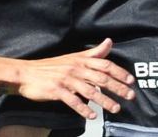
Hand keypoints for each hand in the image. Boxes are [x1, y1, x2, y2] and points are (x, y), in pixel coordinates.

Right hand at [17, 38, 135, 119]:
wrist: (27, 73)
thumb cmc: (52, 67)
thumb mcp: (73, 57)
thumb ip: (93, 52)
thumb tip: (109, 42)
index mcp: (80, 60)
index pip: (104, 64)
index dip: (119, 72)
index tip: (131, 80)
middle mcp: (75, 68)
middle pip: (101, 78)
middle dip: (117, 87)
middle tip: (130, 96)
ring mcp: (66, 79)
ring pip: (90, 91)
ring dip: (105, 101)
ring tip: (116, 109)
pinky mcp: (57, 90)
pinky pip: (73, 101)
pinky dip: (83, 109)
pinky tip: (92, 115)